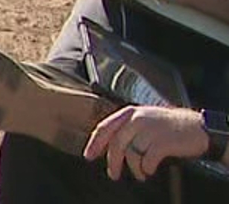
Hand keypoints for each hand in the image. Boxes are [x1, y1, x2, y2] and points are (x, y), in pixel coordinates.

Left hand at [85, 105, 208, 180]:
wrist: (198, 127)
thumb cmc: (169, 126)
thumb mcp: (144, 119)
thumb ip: (126, 127)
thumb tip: (107, 146)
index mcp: (130, 113)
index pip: (104, 128)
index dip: (94, 143)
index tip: (88, 156)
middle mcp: (138, 118)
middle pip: (116, 143)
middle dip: (113, 162)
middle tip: (113, 175)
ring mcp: (151, 129)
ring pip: (131, 153)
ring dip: (134, 168)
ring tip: (140, 174)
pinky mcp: (163, 141)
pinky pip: (147, 159)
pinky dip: (147, 168)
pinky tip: (150, 170)